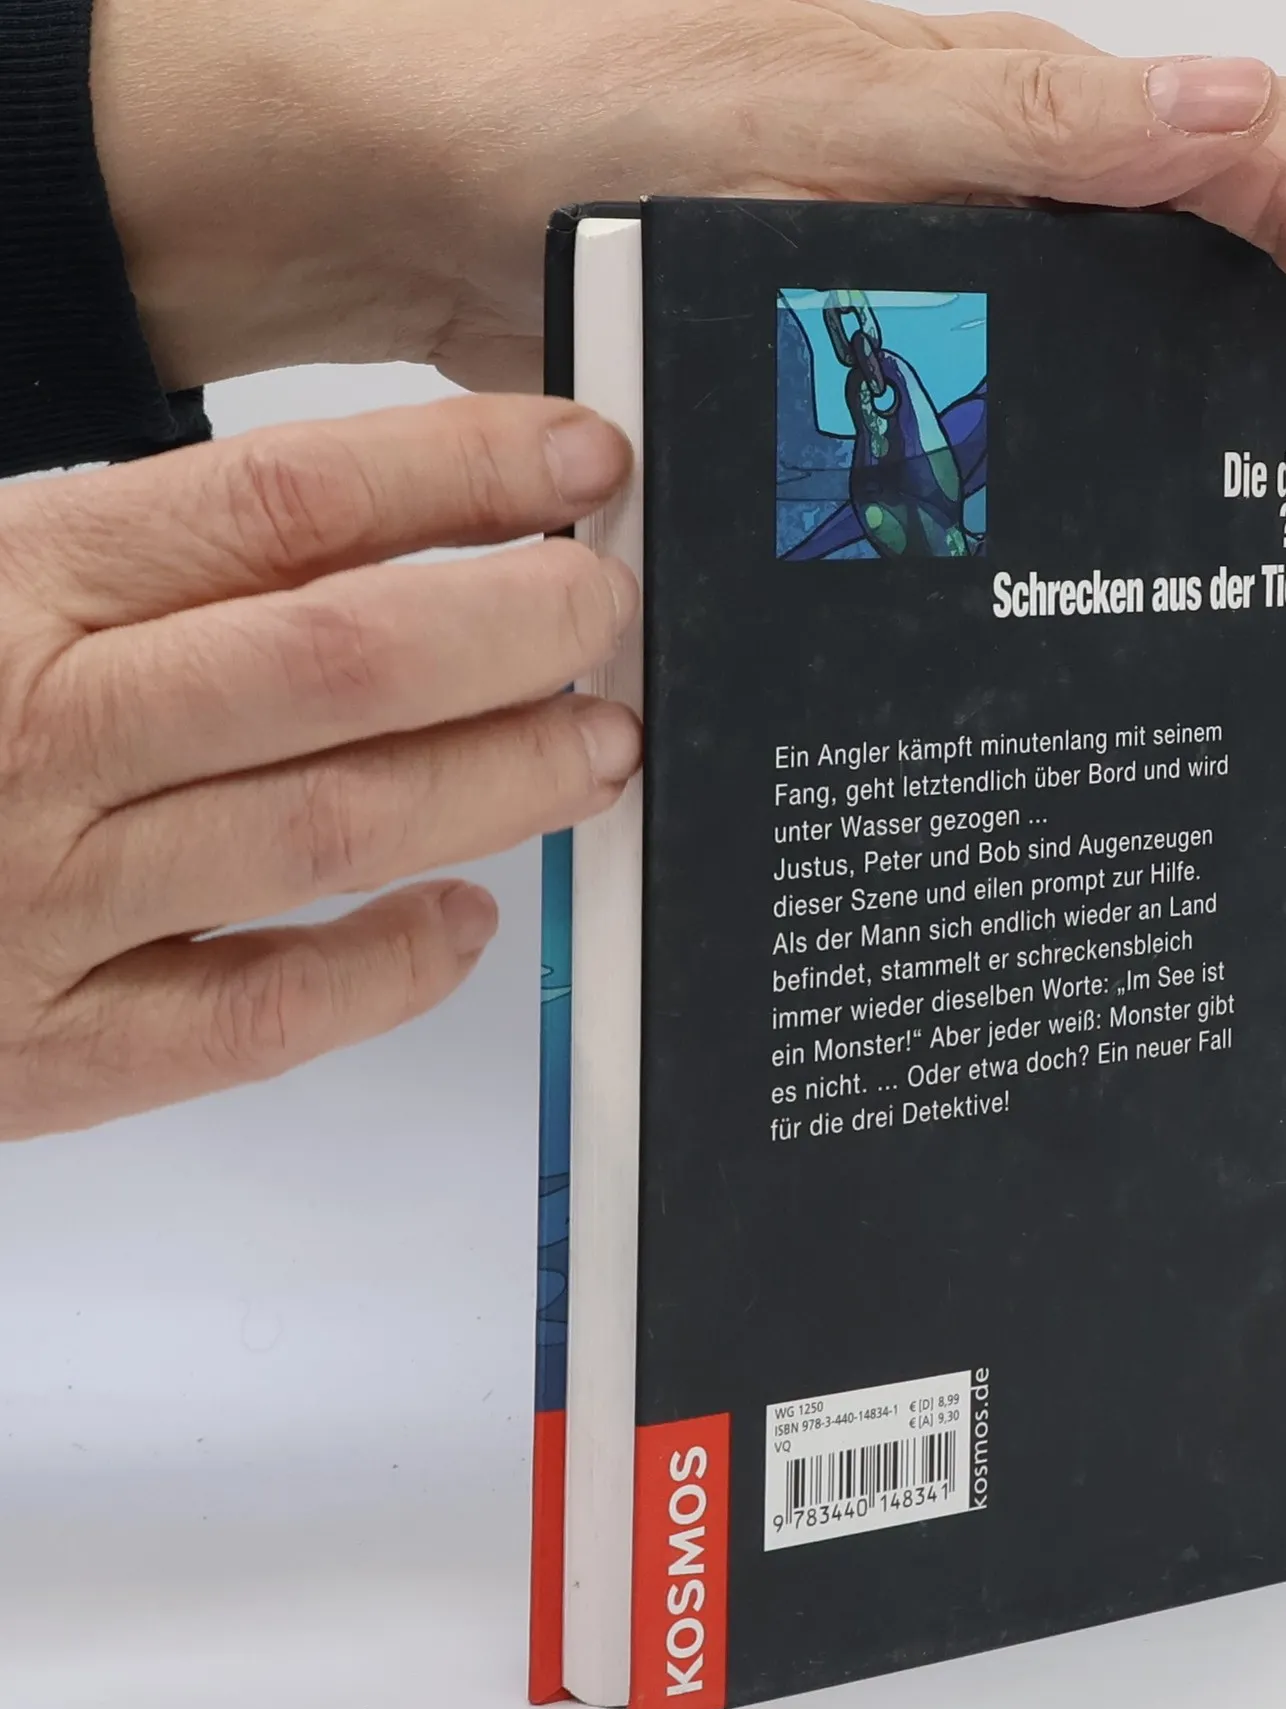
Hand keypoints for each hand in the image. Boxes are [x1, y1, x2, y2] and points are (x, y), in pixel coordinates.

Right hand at [0, 396, 637, 1138]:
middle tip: (610, 612)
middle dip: (510, 627)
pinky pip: (258, 1018)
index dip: (455, 474)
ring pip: (329, 827)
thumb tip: (384, 535)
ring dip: (495, 782)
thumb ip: (140, 563)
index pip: (276, 503)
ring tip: (600, 745)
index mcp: (10, 588)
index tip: (578, 463)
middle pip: (334, 662)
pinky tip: (466, 923)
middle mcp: (34, 737)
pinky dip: (384, 972)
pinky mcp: (53, 1052)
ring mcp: (42, 905)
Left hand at [93, 0, 1285, 436]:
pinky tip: (1240, 416)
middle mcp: (1021, 154)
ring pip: (1211, 246)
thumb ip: (1021, 130)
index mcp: (1020, 110)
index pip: (1281, 168)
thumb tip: (1238, 114)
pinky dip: (1206, 355)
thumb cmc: (578, 147)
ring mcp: (977, 225)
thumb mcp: (810, 127)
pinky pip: (1105, 313)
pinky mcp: (920, 297)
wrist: (419, 185)